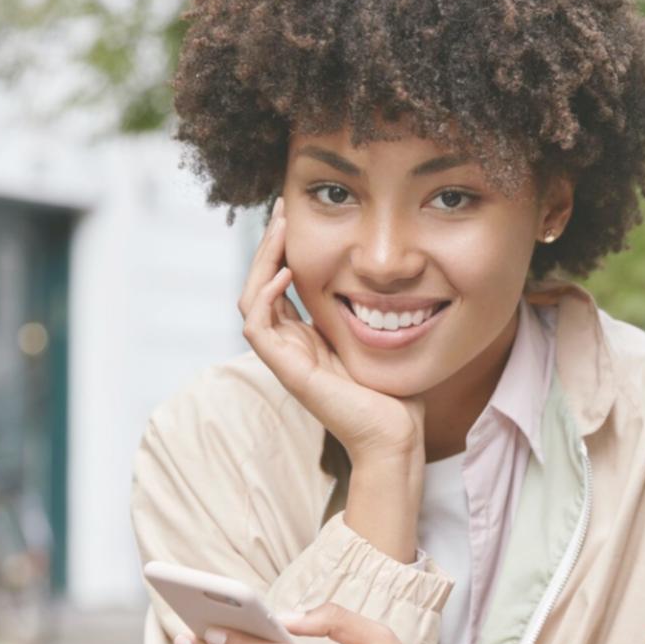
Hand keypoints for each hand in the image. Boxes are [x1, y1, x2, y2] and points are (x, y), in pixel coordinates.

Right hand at [239, 198, 425, 464]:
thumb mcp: (379, 338)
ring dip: (262, 260)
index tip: (296, 216)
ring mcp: (285, 358)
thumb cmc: (395, 394)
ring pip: (249, 298)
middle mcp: (291, 345)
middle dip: (270, 244)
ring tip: (281, 228)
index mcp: (307, 337)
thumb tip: (386, 276)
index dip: (283, 249)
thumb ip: (370, 310)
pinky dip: (266, 295)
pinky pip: (256, 325)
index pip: (279, 284)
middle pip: (260, 284)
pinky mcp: (287, 370)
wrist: (395, 435)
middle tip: (282, 208)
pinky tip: (287, 272)